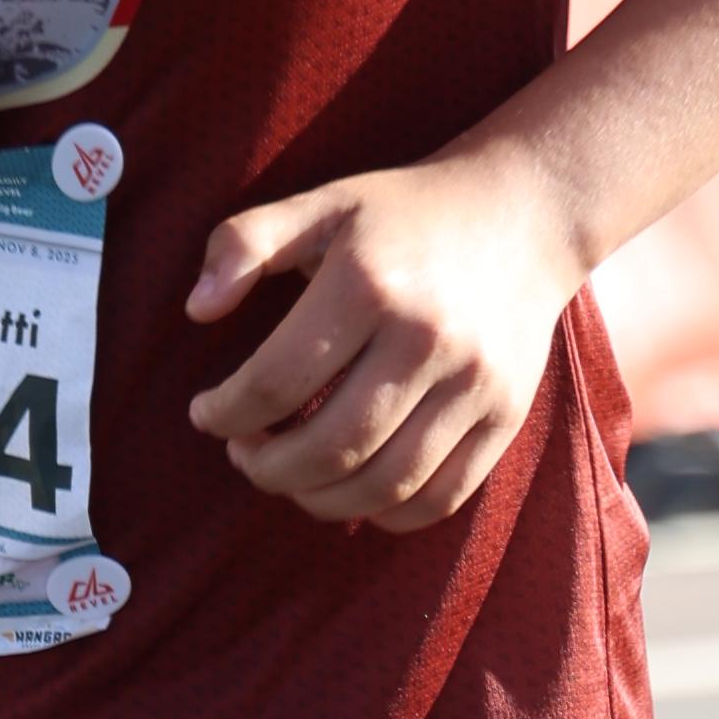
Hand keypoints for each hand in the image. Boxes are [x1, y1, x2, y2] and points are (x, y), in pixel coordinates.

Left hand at [185, 146, 581, 530]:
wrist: (522, 215)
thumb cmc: (403, 215)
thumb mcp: (320, 204)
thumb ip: (245, 243)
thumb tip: (197, 311)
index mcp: (370, 284)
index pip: (278, 381)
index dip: (226, 412)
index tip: (205, 414)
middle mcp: (429, 338)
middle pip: (330, 447)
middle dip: (267, 468)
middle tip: (244, 453)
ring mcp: (475, 385)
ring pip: (384, 486)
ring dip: (318, 499)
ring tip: (289, 474)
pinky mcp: (506, 416)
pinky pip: (439, 498)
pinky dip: (385, 514)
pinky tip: (351, 488)